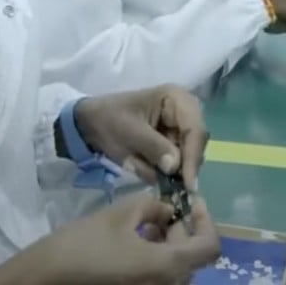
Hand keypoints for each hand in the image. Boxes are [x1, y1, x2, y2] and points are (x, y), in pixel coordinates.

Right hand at [0, 195, 220, 284]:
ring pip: (176, 265)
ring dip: (169, 241)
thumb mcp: (123, 213)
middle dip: (183, 228)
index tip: (191, 202)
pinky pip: (160, 274)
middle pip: (192, 255)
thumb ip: (154, 207)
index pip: (210, 246)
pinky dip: (156, 254)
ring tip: (146, 220)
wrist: (48, 276)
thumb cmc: (86, 243)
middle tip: (163, 207)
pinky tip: (135, 238)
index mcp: (168, 266)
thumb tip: (168, 210)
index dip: (206, 221)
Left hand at [74, 86, 207, 189]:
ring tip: (139, 164)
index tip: (187, 184)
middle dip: (180, 165)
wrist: (90, 123)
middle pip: (195, 144)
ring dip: (165, 168)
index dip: (192, 157)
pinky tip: (139, 163)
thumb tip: (175, 166)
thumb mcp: (129, 133)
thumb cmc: (109, 120)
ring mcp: (178, 127)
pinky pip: (174, 162)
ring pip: (186, 156)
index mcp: (176, 99)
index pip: (195, 129)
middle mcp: (184, 111)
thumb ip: (154, 148)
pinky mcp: (171, 141)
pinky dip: (158, 168)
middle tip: (169, 186)